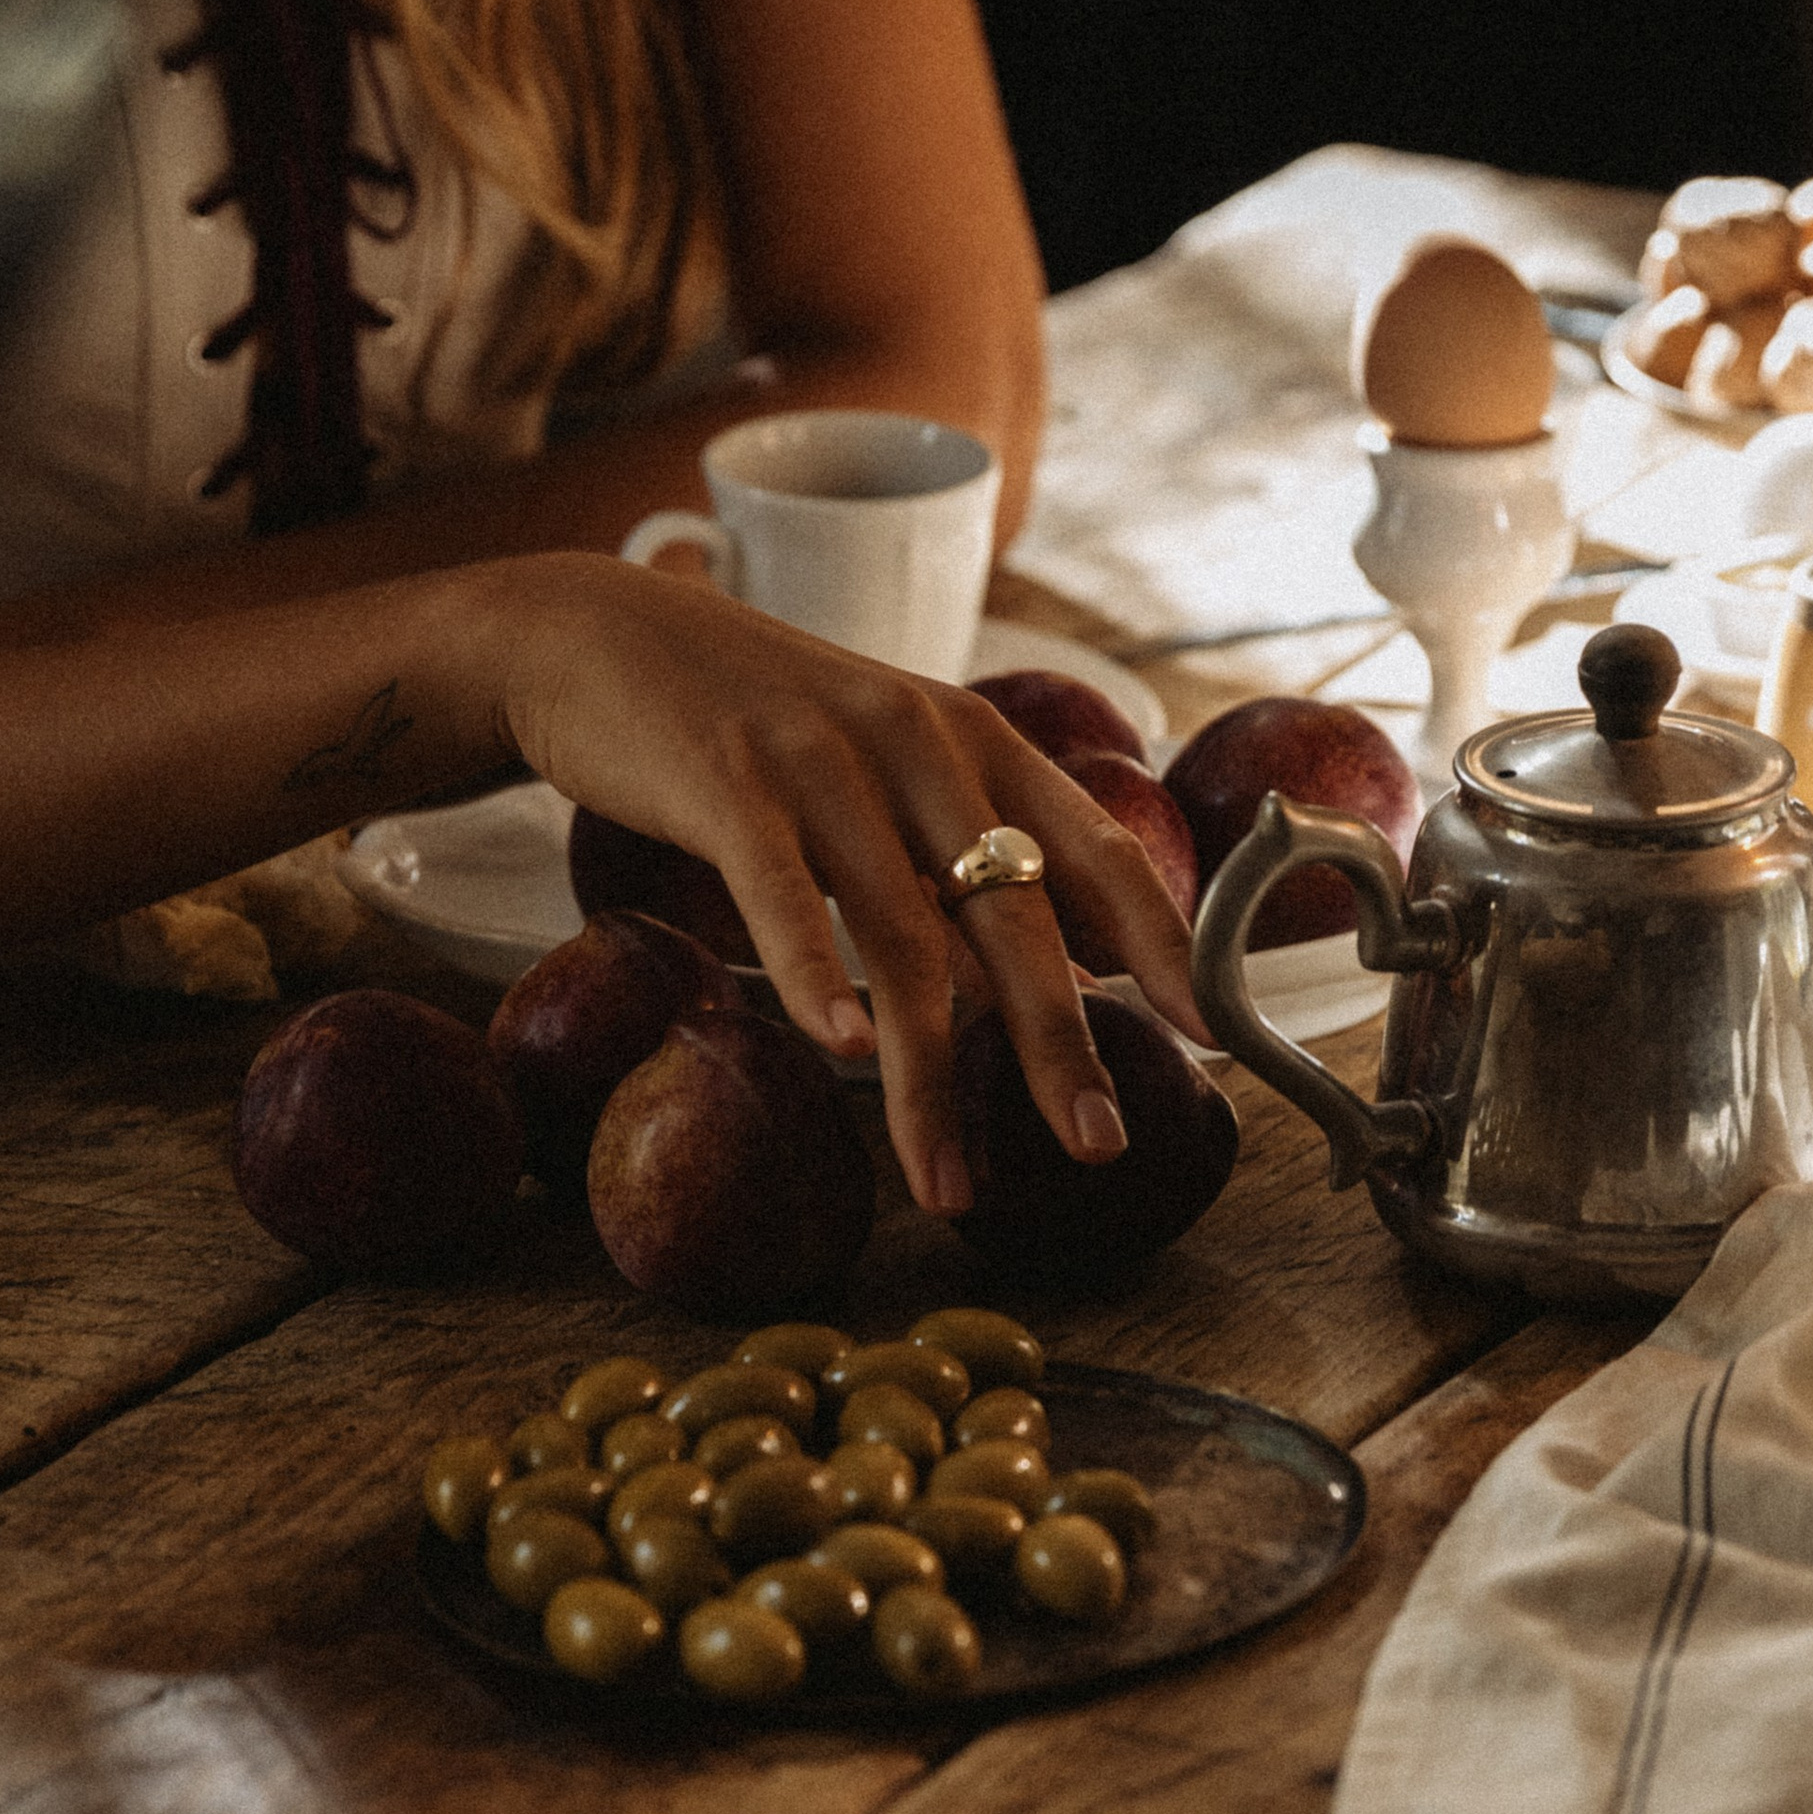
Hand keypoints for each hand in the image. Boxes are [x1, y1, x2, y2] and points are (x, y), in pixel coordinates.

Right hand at [497, 557, 1208, 1213]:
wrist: (602, 632)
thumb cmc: (760, 727)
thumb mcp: (886, 768)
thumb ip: (964, 859)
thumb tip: (1058, 982)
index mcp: (975, 741)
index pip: (1098, 847)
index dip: (1161, 940)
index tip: (1210, 1031)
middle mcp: (917, 741)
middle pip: (1013, 915)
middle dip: (1061, 1043)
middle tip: (1095, 1144)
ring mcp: (821, 759)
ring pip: (902, 936)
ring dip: (929, 1075)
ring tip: (947, 1180)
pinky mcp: (726, 779)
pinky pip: (781, 893)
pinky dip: (813, 975)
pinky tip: (837, 1048)